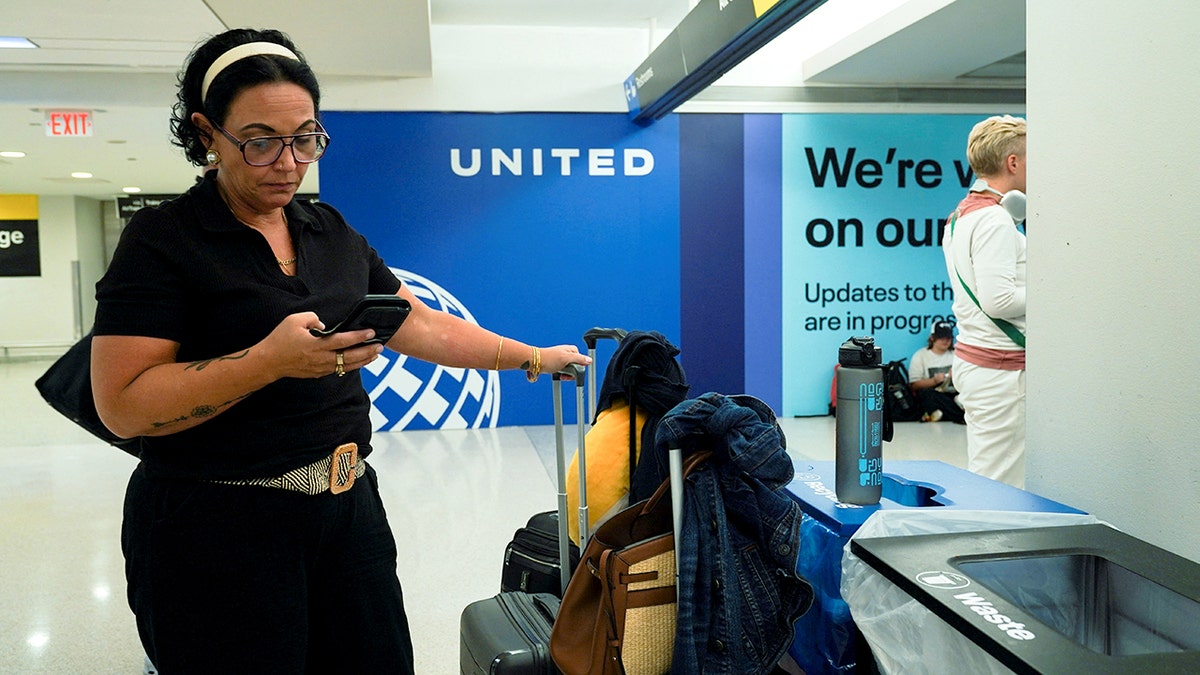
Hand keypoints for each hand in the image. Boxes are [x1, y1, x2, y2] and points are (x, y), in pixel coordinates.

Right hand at [259, 312, 383, 379]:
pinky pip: (339, 370)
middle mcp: (321, 358)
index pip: (343, 341)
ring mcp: (321, 368)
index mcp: (317, 344)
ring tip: (375, 354)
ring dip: (363, 360)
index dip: (359, 337)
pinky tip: (359, 361)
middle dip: (367, 351)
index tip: (371, 332)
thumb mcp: (294, 320)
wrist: (268, 362)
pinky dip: (351, 365)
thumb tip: (324, 325)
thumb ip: (312, 318)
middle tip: (380, 346)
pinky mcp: (318, 373)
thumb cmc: (280, 339)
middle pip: (350, 357)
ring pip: (347, 366)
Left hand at [534, 344, 591, 379]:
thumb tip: (589, 360)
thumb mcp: (567, 359)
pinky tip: (558, 374)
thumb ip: (579, 359)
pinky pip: (562, 371)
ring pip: (568, 369)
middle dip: (572, 371)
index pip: (581, 358)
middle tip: (567, 371)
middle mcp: (566, 353)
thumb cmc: (548, 358)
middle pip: (575, 365)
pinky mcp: (555, 364)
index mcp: (570, 349)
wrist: (534, 362)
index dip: (580, 365)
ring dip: (566, 373)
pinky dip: (561, 374)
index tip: (577, 370)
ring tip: (560, 372)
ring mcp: (560, 359)